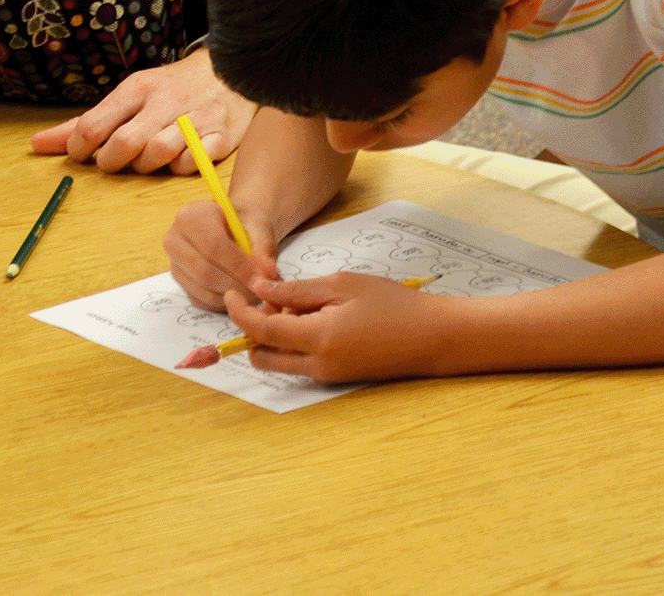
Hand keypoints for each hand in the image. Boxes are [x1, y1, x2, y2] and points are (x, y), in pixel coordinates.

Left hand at [30, 47, 257, 173]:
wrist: (228, 72)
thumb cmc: (169, 90)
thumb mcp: (128, 96)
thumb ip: (85, 123)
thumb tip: (36, 144)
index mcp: (137, 88)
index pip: (93, 125)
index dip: (79, 148)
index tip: (82, 153)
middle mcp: (164, 102)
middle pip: (124, 144)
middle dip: (111, 162)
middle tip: (112, 162)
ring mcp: (195, 120)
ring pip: (158, 155)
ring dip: (144, 166)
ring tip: (143, 161)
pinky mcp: (220, 138)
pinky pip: (191, 164)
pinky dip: (178, 168)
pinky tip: (175, 159)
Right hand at [164, 198, 281, 308]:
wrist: (232, 228)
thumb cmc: (243, 223)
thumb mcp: (259, 226)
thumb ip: (264, 247)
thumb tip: (268, 273)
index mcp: (192, 215)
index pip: (213, 246)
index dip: (239, 266)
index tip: (261, 279)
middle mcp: (175, 238)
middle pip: (204, 271)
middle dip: (237, 285)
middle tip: (261, 290)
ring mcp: (174, 263)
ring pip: (202, 289)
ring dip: (232, 296)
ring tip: (255, 292)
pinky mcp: (179, 283)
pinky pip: (201, 300)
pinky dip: (224, 302)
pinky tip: (241, 293)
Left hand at [225, 273, 457, 383]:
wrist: (431, 337)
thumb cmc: (392, 304)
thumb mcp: (343, 285)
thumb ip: (298, 290)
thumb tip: (261, 290)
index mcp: (317, 338)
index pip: (261, 330)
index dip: (240, 312)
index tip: (232, 293)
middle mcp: (317, 365)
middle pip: (262, 354)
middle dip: (253, 328)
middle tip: (268, 297)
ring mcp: (326, 375)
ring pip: (279, 361)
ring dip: (272, 336)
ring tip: (296, 305)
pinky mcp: (335, 377)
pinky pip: (299, 362)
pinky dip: (292, 342)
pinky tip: (314, 317)